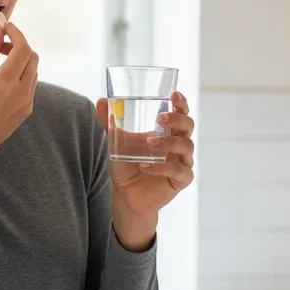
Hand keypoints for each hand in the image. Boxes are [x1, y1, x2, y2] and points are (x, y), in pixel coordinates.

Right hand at [0, 21, 38, 180]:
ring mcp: (26, 103)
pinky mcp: (27, 110)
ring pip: (33, 71)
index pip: (22, 48)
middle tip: (1, 45)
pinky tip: (1, 82)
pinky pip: (30, 85)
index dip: (16, 33)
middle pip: (32, 57)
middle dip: (19, 46)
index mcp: (4, 82)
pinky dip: (20, 75)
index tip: (6, 27)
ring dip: (21, 61)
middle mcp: (21, 92)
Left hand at [96, 90, 194, 249]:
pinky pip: (178, 171)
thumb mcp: (117, 142)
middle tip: (160, 118)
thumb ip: (111, 123)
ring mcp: (182, 162)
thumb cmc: (128, 165)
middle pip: (188, 126)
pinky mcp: (180, 181)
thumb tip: (101, 101)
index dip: (181, 103)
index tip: (173, 94)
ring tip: (149, 143)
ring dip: (169, 142)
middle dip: (177, 119)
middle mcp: (179, 145)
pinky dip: (162, 168)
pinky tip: (145, 166)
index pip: (181, 113)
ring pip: (187, 147)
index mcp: (169, 132)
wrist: (127, 194)